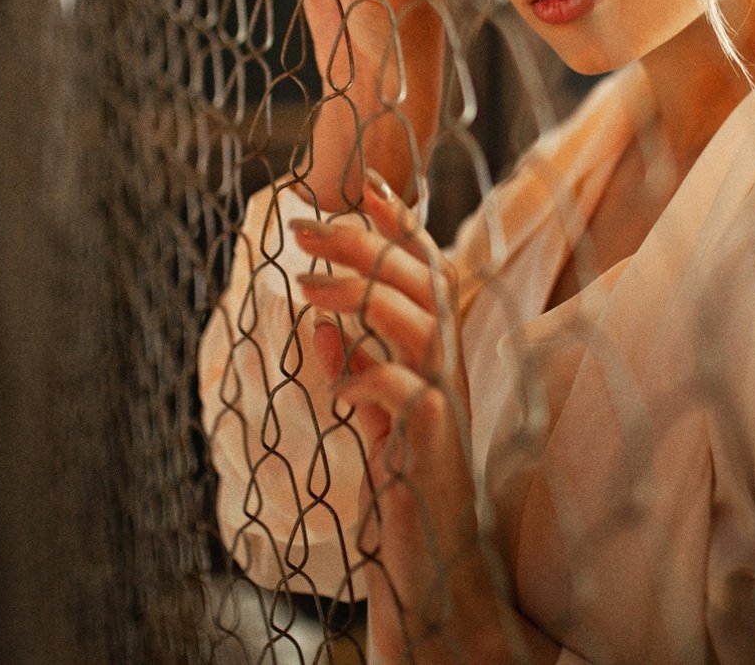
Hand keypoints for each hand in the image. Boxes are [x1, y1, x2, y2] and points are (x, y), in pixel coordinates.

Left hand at [290, 173, 531, 663]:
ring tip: (304, 281)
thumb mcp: (376, 422)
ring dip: (362, 293)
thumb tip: (322, 332)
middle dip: (365, 243)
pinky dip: (365, 373)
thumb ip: (358, 375)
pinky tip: (333, 373)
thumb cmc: (406, 494)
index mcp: (438, 355)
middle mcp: (450, 369)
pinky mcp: (430, 443)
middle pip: (420, 282)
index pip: (425, 270)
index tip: (364, 185)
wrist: (433, 569)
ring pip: (420, 321)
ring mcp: (445, 403)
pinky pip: (403, 391)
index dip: (398, 225)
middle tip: (305, 224)